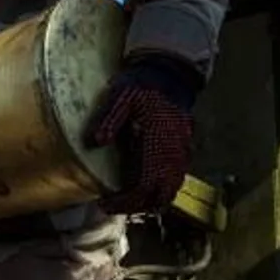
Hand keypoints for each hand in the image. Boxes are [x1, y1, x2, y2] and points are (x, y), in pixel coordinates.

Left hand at [86, 55, 199, 214]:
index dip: (124, 201)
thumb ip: (108, 119)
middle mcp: (173, 153)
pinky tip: (144, 183)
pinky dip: (160, 188)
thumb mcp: (120, 97)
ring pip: (170, 190)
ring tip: (127, 198)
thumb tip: (96, 141)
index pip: (143, 186)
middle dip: (136, 206)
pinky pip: (175, 180)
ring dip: (149, 199)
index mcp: (157, 144)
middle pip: (159, 196)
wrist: (170, 73)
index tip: (105, 203)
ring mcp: (181, 153)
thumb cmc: (142, 85)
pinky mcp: (183, 150)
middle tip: (114, 205)